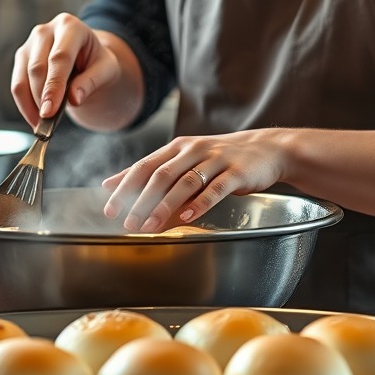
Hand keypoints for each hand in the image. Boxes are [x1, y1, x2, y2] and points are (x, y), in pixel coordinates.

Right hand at [10, 13, 123, 128]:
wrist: (87, 58)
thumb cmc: (98, 62)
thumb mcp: (106, 70)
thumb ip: (91, 81)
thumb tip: (74, 98)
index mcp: (70, 26)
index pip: (59, 58)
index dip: (54, 86)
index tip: (50, 111)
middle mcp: (46, 30)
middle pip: (38, 67)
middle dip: (41, 97)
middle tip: (47, 122)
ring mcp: (30, 43)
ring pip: (22, 77)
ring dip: (30, 104)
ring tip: (42, 124)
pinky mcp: (21, 57)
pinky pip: (17, 84)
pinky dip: (24, 104)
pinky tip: (35, 118)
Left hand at [101, 129, 286, 232]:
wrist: (265, 149)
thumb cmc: (220, 159)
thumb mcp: (185, 159)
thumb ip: (153, 171)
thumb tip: (112, 184)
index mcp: (177, 147)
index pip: (144, 165)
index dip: (125, 186)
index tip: (109, 208)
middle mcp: (193, 150)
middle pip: (161, 174)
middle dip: (141, 200)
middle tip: (127, 223)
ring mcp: (215, 160)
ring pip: (185, 182)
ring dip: (165, 206)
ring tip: (150, 226)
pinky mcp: (236, 172)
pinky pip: (216, 188)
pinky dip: (200, 203)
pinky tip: (188, 217)